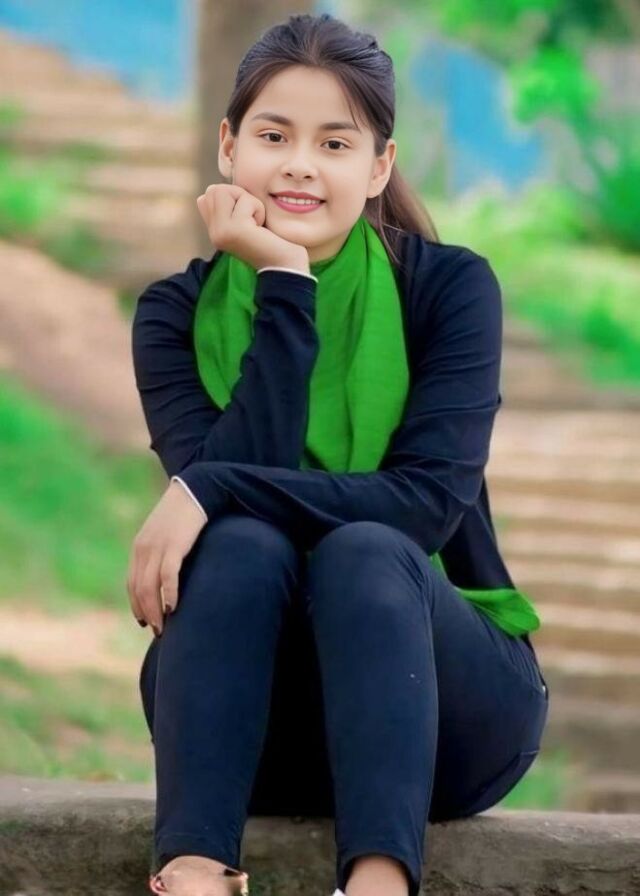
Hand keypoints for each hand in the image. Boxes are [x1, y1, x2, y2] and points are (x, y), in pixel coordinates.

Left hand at [126, 480, 206, 635]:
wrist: (195, 490)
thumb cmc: (184, 514)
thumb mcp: (166, 534)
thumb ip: (161, 552)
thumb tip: (166, 575)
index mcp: (139, 547)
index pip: (132, 584)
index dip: (136, 605)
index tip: (145, 621)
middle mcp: (143, 549)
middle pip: (139, 590)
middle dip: (146, 613)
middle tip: (157, 631)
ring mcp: (157, 547)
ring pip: (150, 587)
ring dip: (156, 610)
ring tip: (164, 626)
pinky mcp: (174, 545)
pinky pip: (168, 576)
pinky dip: (169, 594)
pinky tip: (174, 607)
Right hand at [196, 183, 309, 272]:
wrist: (284, 266)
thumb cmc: (272, 240)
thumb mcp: (245, 221)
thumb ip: (230, 208)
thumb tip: (220, 186)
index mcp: (215, 231)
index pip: (206, 197)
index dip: (230, 197)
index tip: (246, 216)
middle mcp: (214, 233)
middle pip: (213, 190)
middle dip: (237, 195)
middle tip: (252, 217)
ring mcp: (221, 232)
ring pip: (224, 191)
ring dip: (247, 201)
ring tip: (256, 222)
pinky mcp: (235, 229)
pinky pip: (245, 200)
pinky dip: (258, 209)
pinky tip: (261, 228)